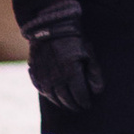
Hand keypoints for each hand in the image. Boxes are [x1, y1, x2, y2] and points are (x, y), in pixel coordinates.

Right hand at [22, 3, 103, 117]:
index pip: (79, 96)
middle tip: (79, 107)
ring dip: (62, 103)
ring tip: (68, 104)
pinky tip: (55, 96)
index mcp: (71, 73)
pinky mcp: (35, 73)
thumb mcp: (88, 53)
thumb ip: (94, 73)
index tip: (88, 105)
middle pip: (66, 100)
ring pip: (53, 97)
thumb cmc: (74, 39)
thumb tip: (98, 91)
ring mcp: (44, 76)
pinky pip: (42, 90)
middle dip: (74, 105)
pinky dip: (50, 96)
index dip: (84, 102)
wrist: (51, 26)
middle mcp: (56, 78)